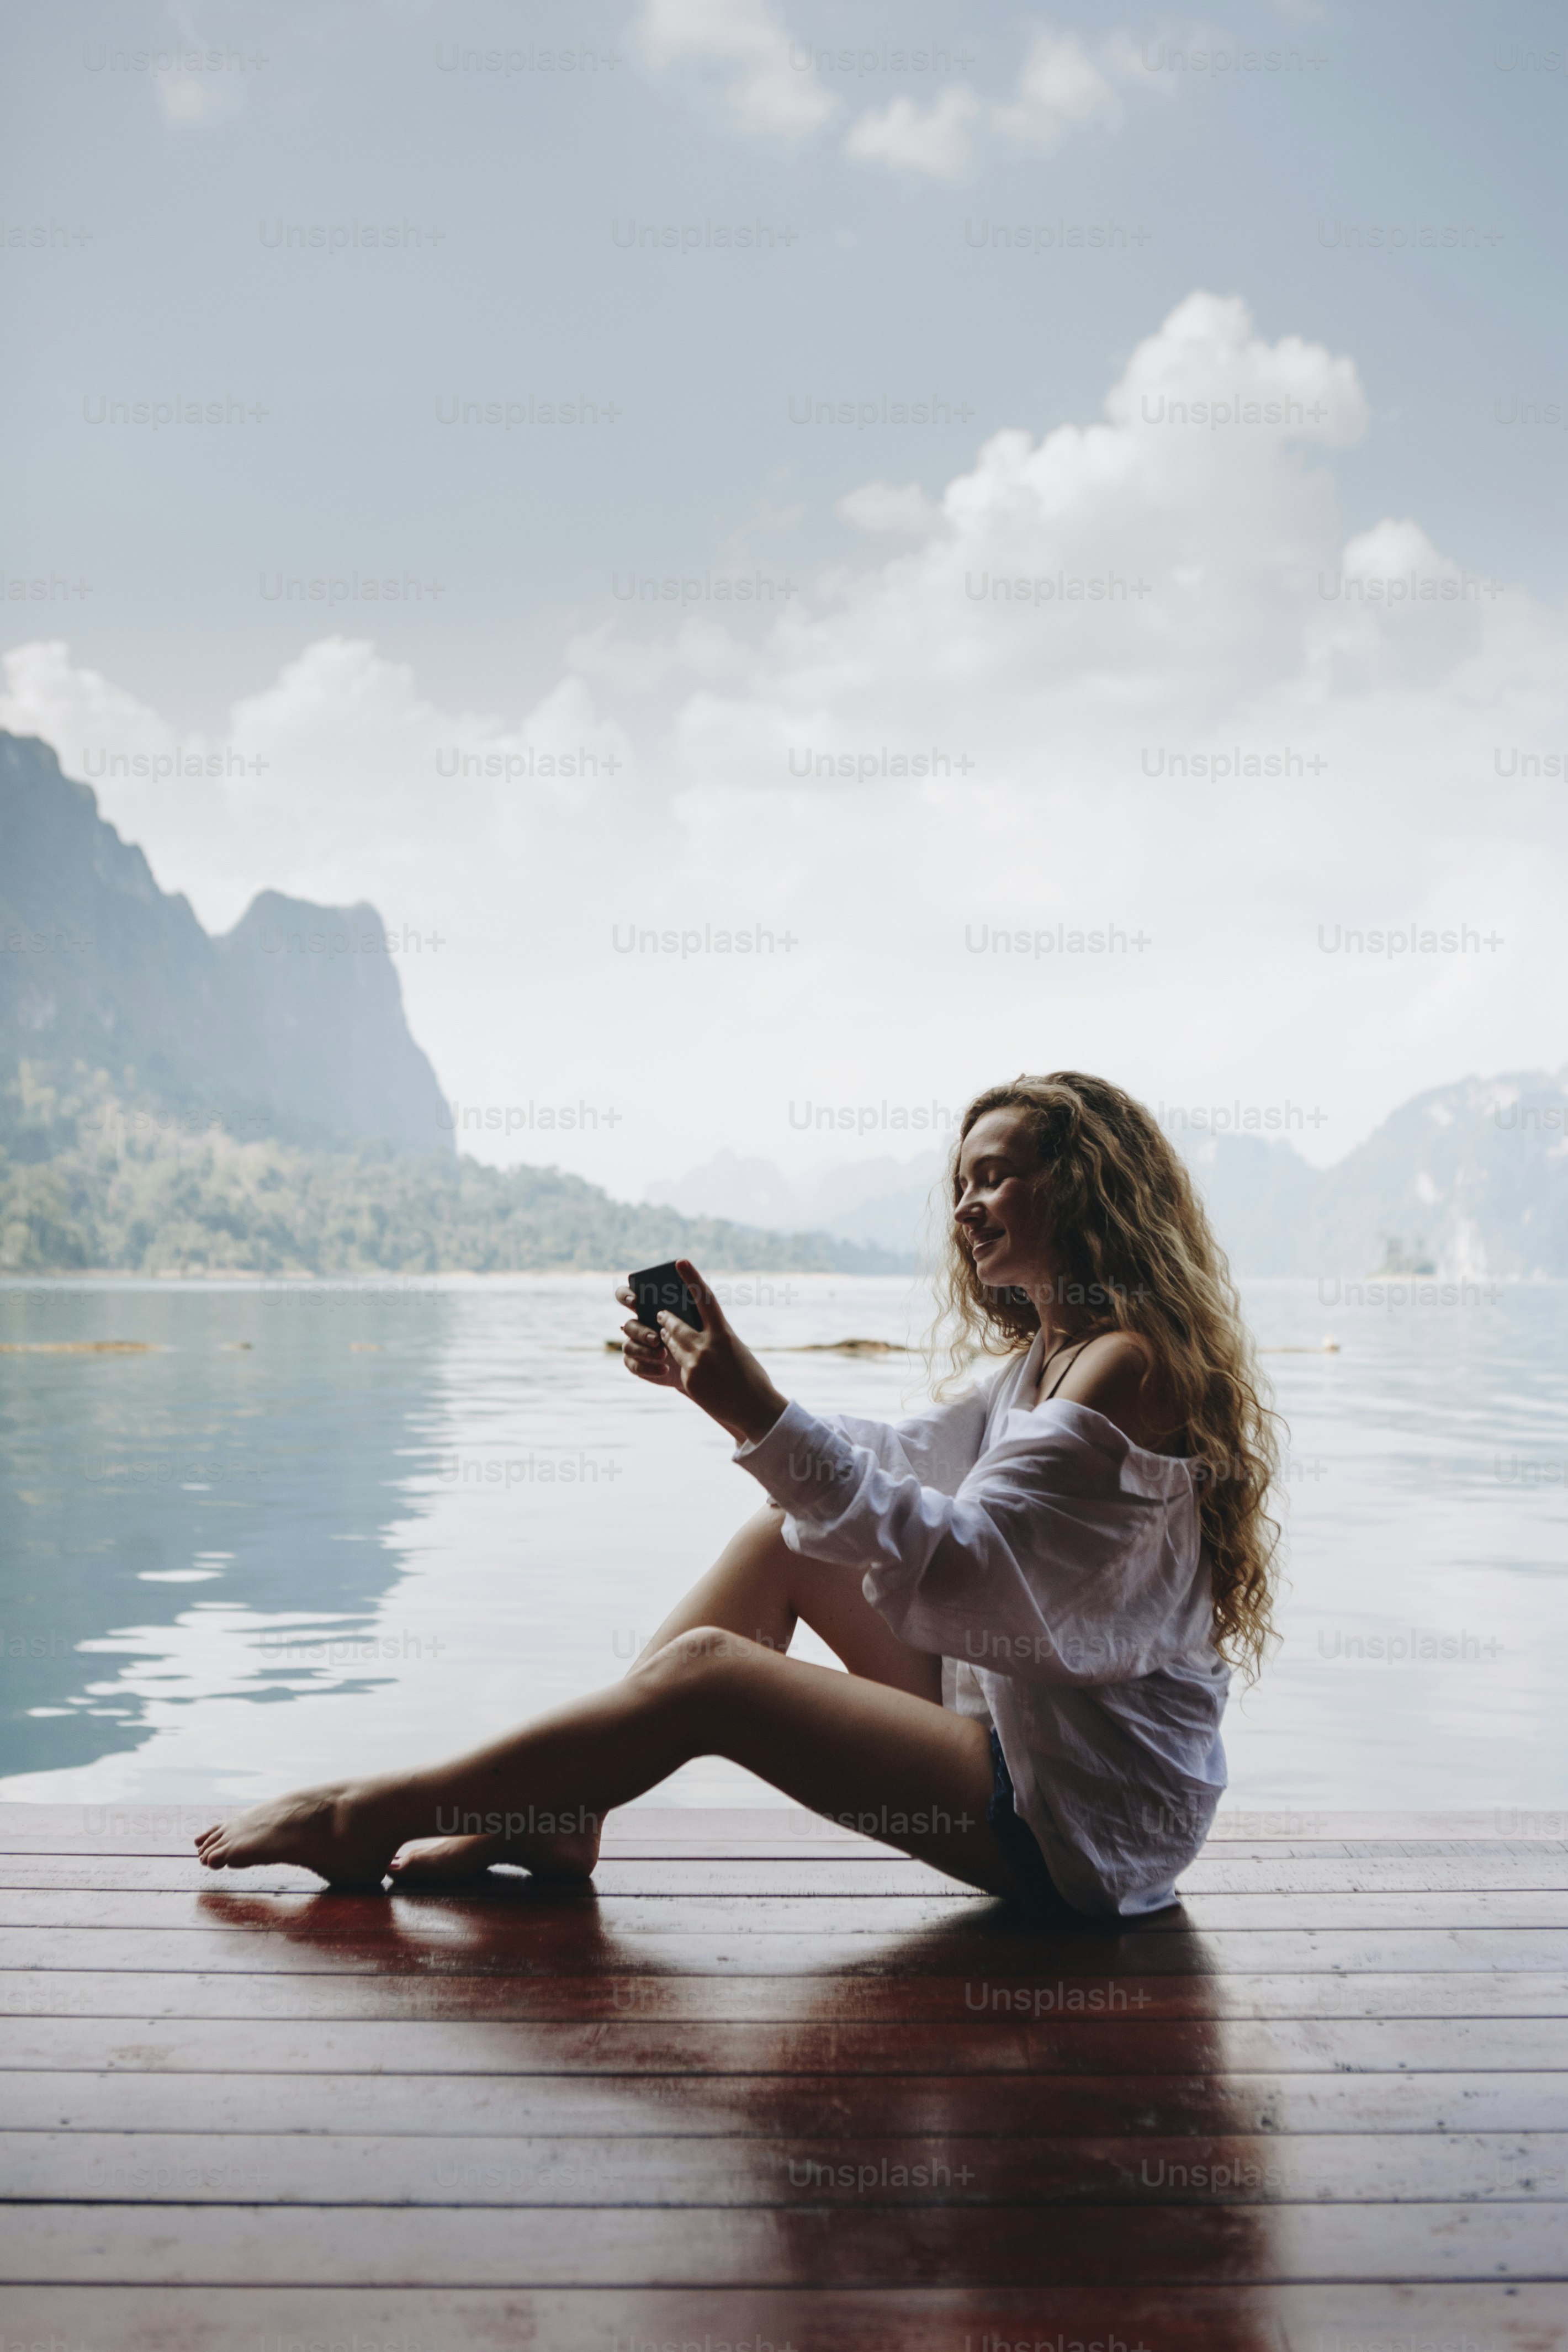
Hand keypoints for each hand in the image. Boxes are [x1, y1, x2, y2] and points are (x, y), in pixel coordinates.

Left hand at [613, 1261, 787, 1444]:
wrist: (756, 1409)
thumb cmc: (751, 1377)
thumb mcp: (737, 1350)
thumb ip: (718, 1337)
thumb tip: (700, 1331)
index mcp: (724, 1333)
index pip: (704, 1299)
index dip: (691, 1277)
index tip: (679, 1262)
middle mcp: (707, 1346)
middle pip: (675, 1325)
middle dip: (666, 1319)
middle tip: (661, 1314)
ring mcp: (695, 1364)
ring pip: (672, 1344)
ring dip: (668, 1339)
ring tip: (666, 1335)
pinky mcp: (689, 1381)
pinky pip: (679, 1366)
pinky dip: (682, 1364)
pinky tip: (692, 1368)